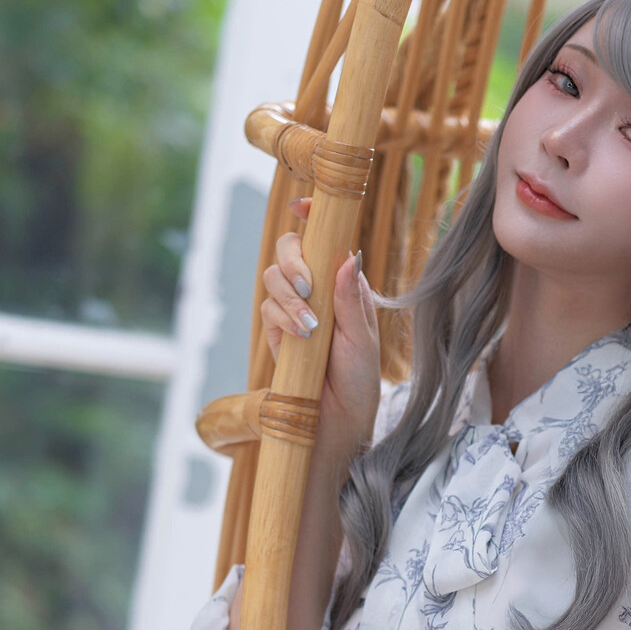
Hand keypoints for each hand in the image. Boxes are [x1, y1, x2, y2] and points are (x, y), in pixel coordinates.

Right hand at [261, 200, 381, 454]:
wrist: (337, 422)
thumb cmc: (359, 382)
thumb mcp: (363, 340)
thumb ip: (353, 300)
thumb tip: (348, 257)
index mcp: (345, 284)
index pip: (325, 239)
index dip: (311, 216)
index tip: (302, 207)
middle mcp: (318, 290)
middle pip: (289, 248)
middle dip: (293, 260)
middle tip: (308, 285)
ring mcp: (294, 308)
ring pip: (273, 276)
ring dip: (289, 296)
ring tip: (310, 327)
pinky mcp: (276, 329)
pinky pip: (267, 307)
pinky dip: (281, 317)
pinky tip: (300, 337)